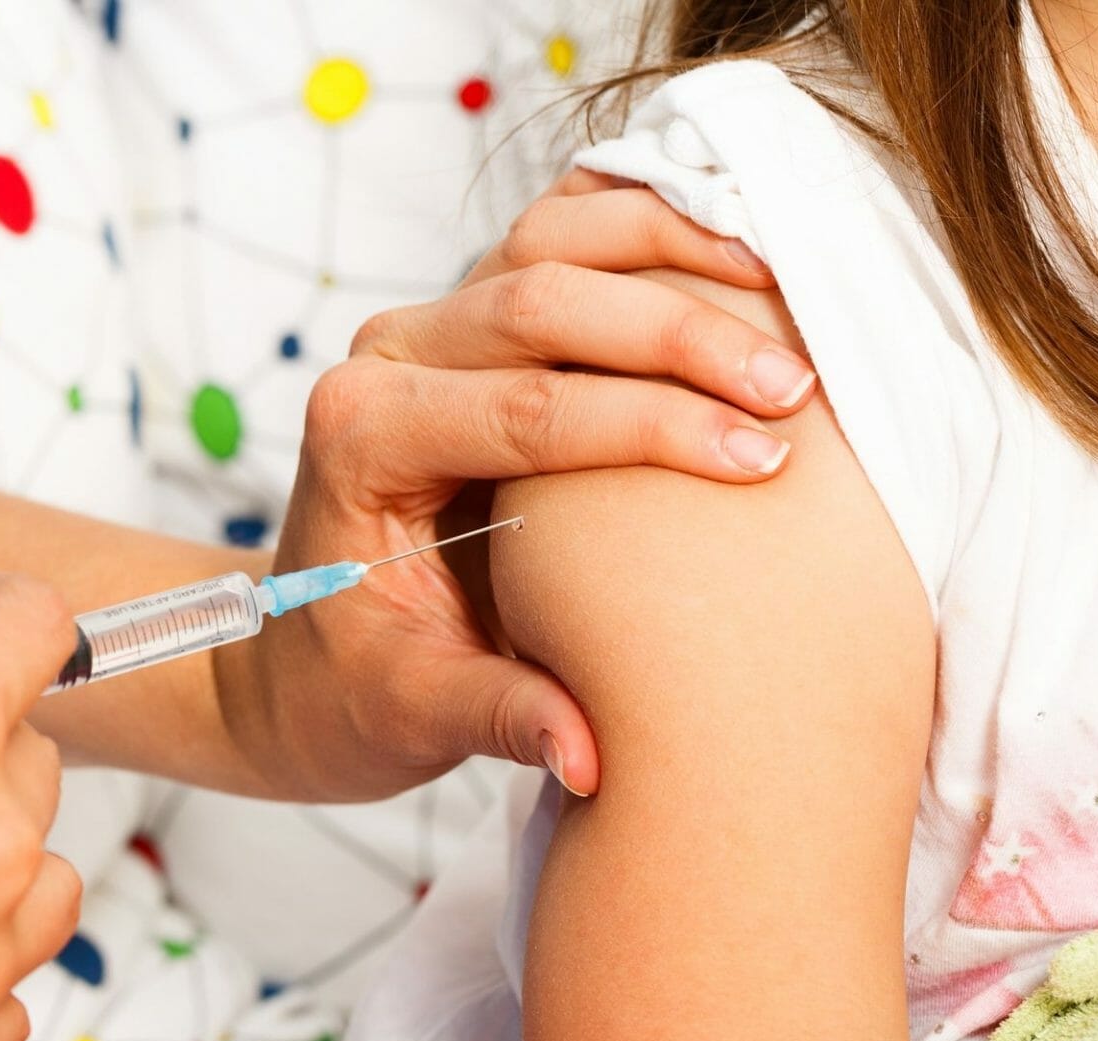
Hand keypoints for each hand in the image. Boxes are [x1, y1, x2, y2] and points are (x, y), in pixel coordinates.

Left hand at [220, 171, 817, 799]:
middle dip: (681, 335)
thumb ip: (498, 719)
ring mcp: (428, 326)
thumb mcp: (412, 714)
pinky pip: (560, 236)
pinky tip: (733, 247)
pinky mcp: (469, 318)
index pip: (524, 408)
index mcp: (361, 439)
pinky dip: (645, 225)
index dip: (650, 427)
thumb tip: (593, 758)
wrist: (300, 654)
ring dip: (676, 255)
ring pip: (555, 239)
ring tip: (790, 296)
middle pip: (544, 300)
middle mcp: (384, 359)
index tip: (759, 458)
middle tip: (796, 389)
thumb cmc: (352, 687)